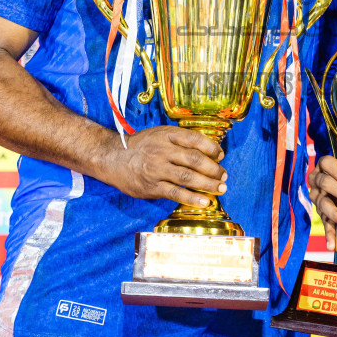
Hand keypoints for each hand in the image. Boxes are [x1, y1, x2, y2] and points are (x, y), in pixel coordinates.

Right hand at [103, 125, 225, 206]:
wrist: (112, 158)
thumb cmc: (141, 146)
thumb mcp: (159, 135)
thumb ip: (181, 140)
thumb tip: (209, 151)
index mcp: (167, 135)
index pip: (195, 139)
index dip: (212, 148)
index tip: (221, 156)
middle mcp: (163, 150)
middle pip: (195, 159)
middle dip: (214, 169)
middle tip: (224, 175)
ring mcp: (157, 169)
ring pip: (188, 177)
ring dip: (208, 184)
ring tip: (221, 188)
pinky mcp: (152, 186)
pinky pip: (176, 193)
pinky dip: (193, 198)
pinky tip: (205, 202)